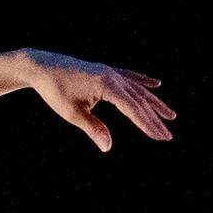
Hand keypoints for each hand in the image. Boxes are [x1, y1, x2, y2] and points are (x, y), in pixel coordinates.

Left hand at [17, 49, 174, 151]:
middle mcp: (113, 76)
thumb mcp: (72, 113)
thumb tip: (108, 147)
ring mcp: (110, 71)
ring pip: (138, 89)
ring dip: (154, 103)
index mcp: (107, 85)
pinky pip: (129, 77)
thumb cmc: (55, 90)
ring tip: (170, 115)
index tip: (160, 137)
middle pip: (139, 100)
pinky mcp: (104, 70)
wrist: (41, 66)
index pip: (133, 108)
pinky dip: (142, 81)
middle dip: (154, 119)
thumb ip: (93, 128)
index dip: (147, 124)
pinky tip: (155, 85)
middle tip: (168, 135)